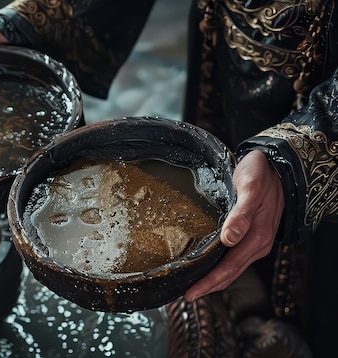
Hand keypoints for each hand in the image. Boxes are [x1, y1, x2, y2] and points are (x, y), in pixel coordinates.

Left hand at [184, 150, 284, 300]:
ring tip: (190, 284)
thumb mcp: (250, 188)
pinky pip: (232, 257)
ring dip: (212, 278)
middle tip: (184, 295)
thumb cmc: (261, 173)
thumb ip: (241, 214)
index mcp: (256, 237)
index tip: (190, 293)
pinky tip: (204, 265)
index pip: (228, 268)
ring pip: (230, 267)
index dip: (209, 282)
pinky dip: (217, 266)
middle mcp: (256, 243)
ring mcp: (253, 241)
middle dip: (207, 286)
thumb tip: (229, 238)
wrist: (276, 164)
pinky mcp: (249, 234)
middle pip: (229, 273)